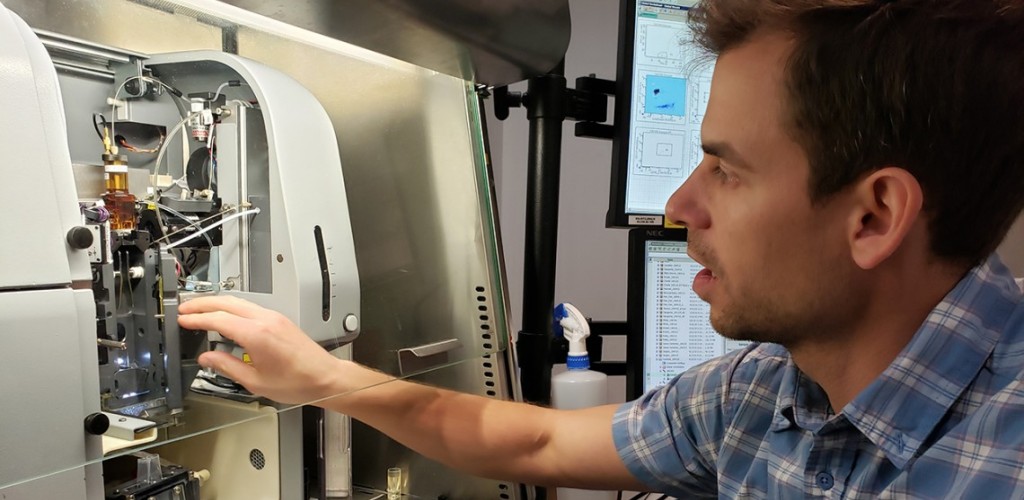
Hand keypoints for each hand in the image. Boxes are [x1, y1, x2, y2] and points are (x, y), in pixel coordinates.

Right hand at [177, 295, 346, 404]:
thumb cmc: (297, 382)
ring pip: (239, 302)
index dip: (197, 319)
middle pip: (227, 302)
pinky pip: (250, 308)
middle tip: (184, 310)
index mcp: (257, 334)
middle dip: (202, 304)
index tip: (182, 320)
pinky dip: (232, 308)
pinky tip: (225, 317)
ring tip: (200, 311)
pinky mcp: (280, 320)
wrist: (325, 377)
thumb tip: (208, 358)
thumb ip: (227, 366)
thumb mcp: (255, 382)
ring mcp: (274, 317)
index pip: (218, 319)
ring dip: (217, 304)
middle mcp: (266, 320)